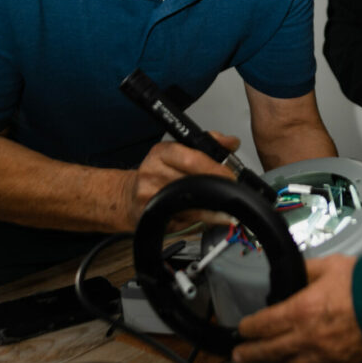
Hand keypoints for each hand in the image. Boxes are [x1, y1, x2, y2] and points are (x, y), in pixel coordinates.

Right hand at [119, 132, 239, 228]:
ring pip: (189, 204)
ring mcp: (149, 195)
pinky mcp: (150, 215)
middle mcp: (152, 172)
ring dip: (212, 209)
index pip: (192, 159)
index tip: (230, 176)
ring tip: (224, 210)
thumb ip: (209, 143)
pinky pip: (182, 220)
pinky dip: (199, 221)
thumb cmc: (160, 172)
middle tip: (231, 193)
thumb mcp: (180, 151)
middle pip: (192, 183)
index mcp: (161, 152)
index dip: (215, 169)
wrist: (130, 195)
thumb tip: (231, 142)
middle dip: (216, 190)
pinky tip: (208, 219)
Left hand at [233, 254, 361, 362]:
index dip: (249, 329)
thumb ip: (306, 271)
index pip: (264, 324)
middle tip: (239, 357)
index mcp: (300, 311)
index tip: (242, 330)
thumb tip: (292, 274)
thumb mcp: (329, 266)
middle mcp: (307, 339)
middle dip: (251, 355)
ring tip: (271, 360)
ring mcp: (324, 357)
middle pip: (270, 352)